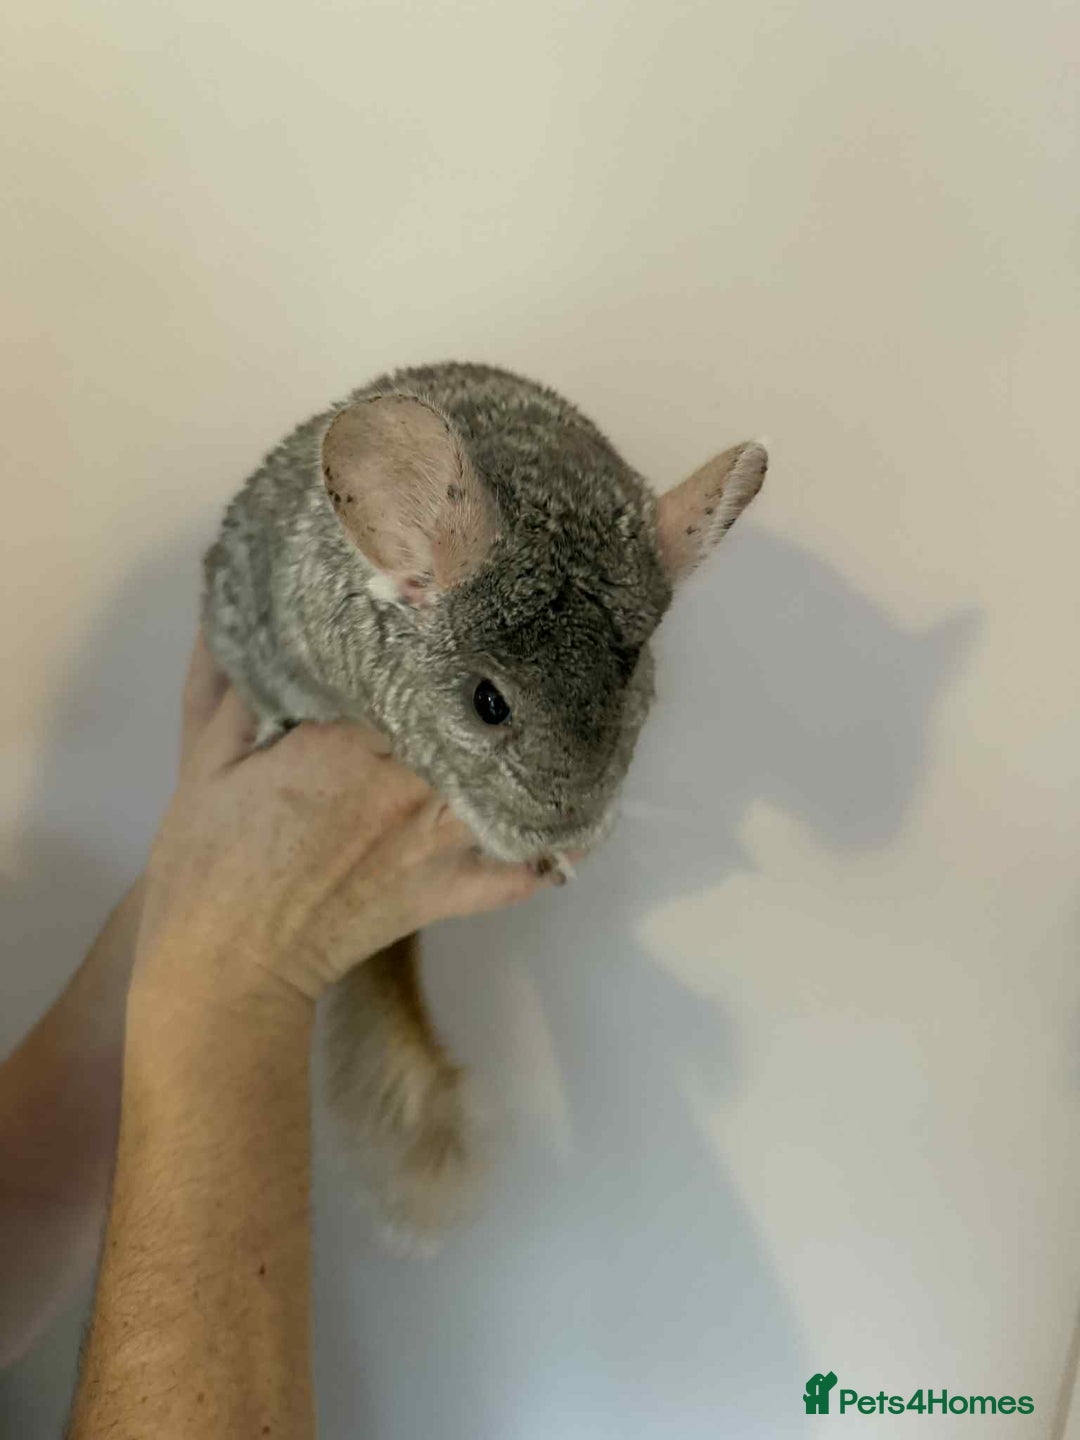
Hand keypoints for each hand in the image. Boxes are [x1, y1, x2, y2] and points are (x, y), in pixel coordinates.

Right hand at [133, 634, 546, 1013]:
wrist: (225, 966)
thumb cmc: (208, 857)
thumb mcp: (206, 756)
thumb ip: (232, 679)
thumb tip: (241, 602)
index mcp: (354, 742)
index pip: (424, 671)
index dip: (444, 637)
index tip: (454, 612)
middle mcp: (414, 785)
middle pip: (483, 722)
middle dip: (498, 687)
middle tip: (517, 651)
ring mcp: (440, 843)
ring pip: (515, 785)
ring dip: (534, 754)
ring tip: (554, 716)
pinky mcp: (452, 894)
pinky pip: (522, 870)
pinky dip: (546, 846)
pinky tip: (561, 813)